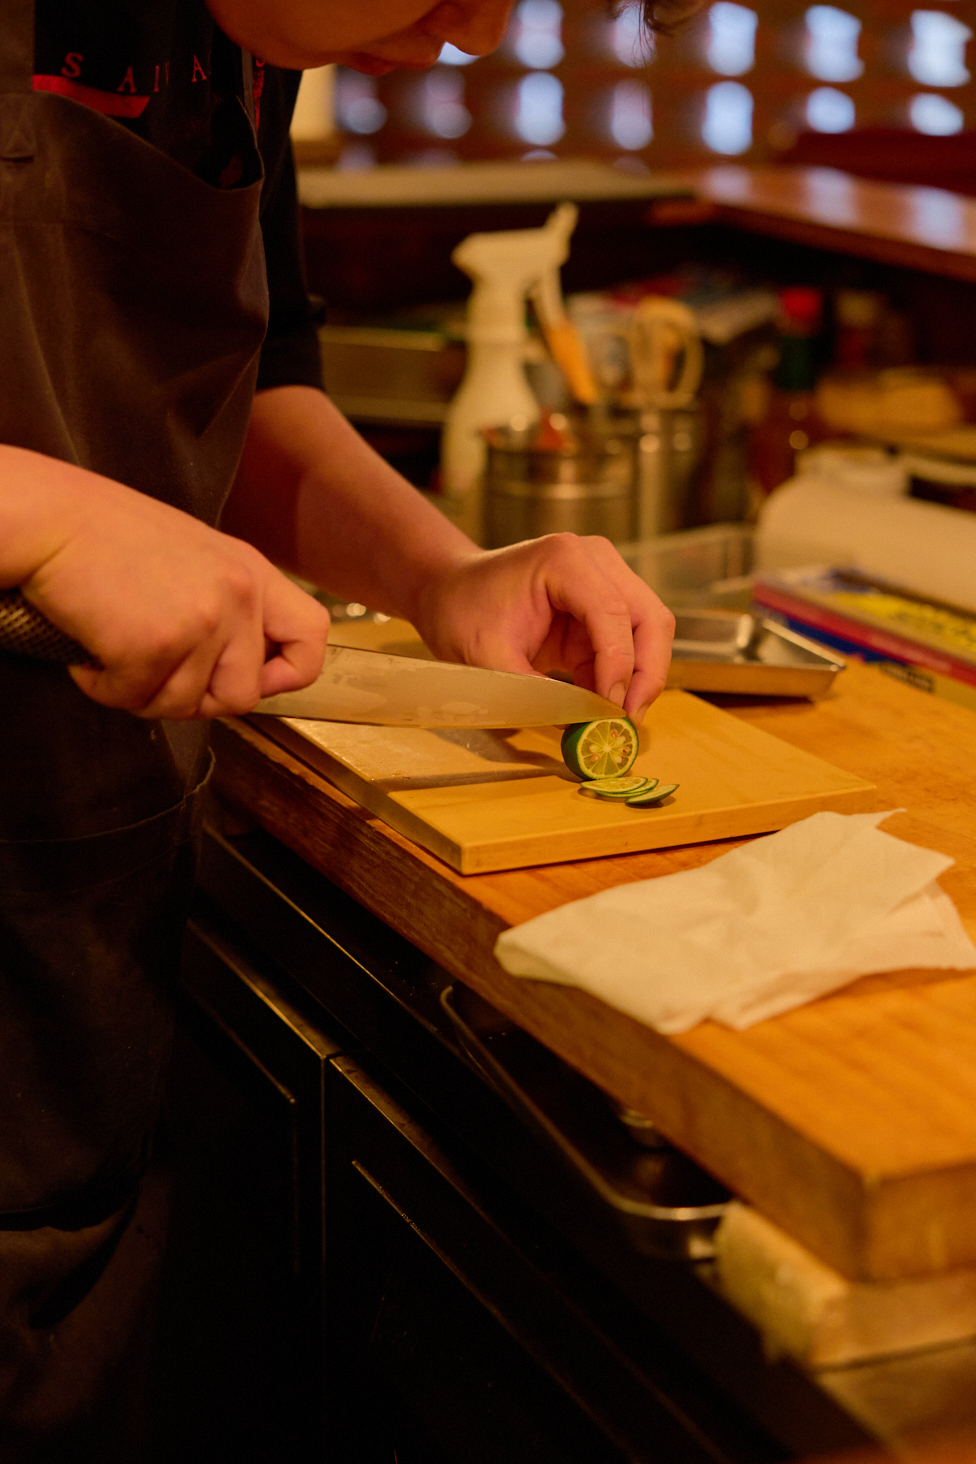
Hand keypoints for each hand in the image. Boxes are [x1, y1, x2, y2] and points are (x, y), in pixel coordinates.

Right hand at [16, 469, 329, 719]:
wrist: (52, 519)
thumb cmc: (108, 536)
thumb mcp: (195, 558)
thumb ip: (227, 605)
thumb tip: (237, 668)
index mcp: (252, 573)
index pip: (312, 637)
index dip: (288, 674)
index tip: (254, 680)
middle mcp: (238, 596)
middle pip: (244, 695)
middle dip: (196, 701)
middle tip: (155, 675)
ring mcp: (202, 621)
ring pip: (186, 706)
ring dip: (143, 694)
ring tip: (115, 655)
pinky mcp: (156, 644)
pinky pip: (136, 699)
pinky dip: (106, 687)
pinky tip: (91, 654)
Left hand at [411, 533, 673, 722]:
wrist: (450, 593)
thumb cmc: (461, 614)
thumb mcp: (487, 658)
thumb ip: (534, 691)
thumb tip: (582, 725)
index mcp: (564, 560)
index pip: (612, 613)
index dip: (620, 664)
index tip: (610, 709)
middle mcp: (596, 561)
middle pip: (649, 618)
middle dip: (645, 674)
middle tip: (628, 720)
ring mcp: (605, 579)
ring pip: (649, 632)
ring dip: (639, 678)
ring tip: (616, 719)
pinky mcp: (603, 607)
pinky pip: (630, 645)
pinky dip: (622, 678)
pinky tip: (601, 707)